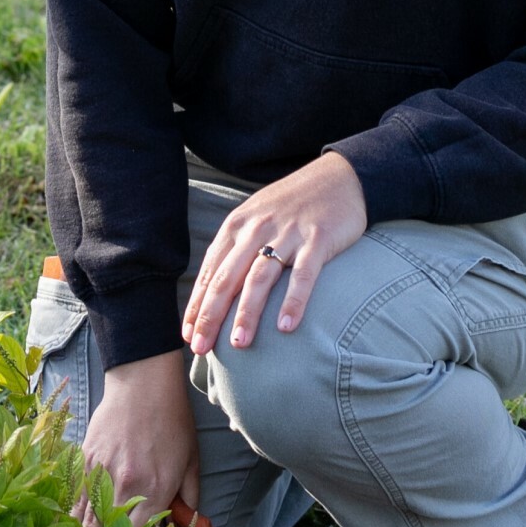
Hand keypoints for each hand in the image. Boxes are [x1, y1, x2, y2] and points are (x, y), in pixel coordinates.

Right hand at [79, 350, 198, 526]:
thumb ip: (189, 496)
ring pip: (86, 519)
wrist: (143, 382)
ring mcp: (101, 473)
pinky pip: (77, 496)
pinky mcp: (86, 460)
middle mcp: (125, 486)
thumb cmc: (172, 419)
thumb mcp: (191, 458)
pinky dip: (73, 516)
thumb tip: (188, 521)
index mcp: (154, 490)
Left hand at [182, 152, 367, 356]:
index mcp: (238, 225)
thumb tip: (215, 292)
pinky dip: (293, 301)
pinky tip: (285, 327)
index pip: (211, 271)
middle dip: (211, 316)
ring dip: (247, 313)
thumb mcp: (256, 217)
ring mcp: (288, 234)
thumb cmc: (292, 205)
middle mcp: (258, 229)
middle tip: (201, 349)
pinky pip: (302, 274)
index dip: (197, 305)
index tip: (187, 336)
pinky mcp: (318, 239)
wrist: (338, 177)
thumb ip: (237, 248)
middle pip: (228, 278)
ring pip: (260, 278)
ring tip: (239, 344)